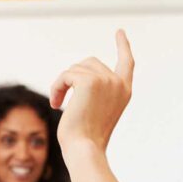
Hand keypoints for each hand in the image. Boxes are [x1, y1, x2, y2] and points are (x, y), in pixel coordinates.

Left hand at [50, 30, 135, 157]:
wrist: (84, 149)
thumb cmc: (86, 138)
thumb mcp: (93, 112)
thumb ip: (93, 92)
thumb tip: (74, 77)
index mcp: (124, 92)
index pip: (126, 63)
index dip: (123, 46)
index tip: (119, 32)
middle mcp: (118, 83)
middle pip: (89, 63)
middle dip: (72, 78)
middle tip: (60, 99)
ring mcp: (106, 80)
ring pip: (75, 68)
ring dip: (62, 85)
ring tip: (58, 104)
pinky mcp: (89, 81)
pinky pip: (66, 75)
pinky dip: (57, 88)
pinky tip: (56, 104)